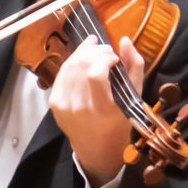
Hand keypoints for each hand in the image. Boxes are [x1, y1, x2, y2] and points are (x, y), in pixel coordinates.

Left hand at [49, 34, 147, 187]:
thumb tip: (123, 39)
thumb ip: (134, 66)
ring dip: (83, 52)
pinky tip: (83, 56)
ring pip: (69, 65)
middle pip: (80, 65)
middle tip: (107, 50)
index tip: (115, 58)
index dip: (104, 57)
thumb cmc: (120, 122)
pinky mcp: (53, 102)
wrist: (96, 147)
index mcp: (101, 108)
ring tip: (96, 48)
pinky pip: (61, 74)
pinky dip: (72, 61)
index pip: (94, 73)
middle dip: (95, 51)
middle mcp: (78, 107)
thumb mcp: (134, 97)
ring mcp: (62, 105)